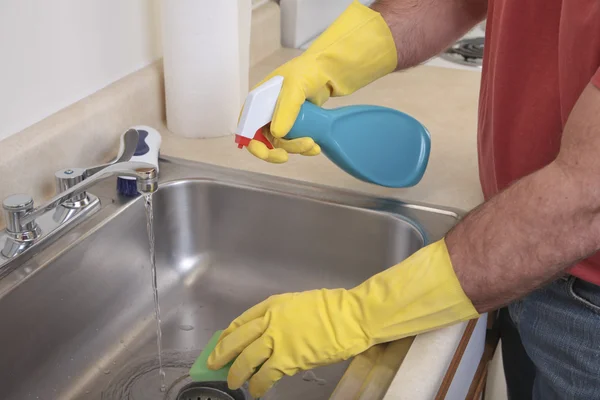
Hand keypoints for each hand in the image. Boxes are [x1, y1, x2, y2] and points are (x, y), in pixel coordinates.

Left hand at [207, 239, 478, 397]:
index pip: (241, 321)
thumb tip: (268, 335)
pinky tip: (256, 391)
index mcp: (273, 304)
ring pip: (246, 359)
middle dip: (222, 353)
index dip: (228, 335)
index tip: (221, 343)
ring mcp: (278, 339)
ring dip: (236, 372)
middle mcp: (270, 320)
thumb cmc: (332, 309)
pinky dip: (258, 385)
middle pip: (237, 339)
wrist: (351, 317)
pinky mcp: (288, 358)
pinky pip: (265, 375)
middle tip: (214, 364)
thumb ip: (281, 317)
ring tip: (233, 383)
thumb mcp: (299, 304)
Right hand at [245, 0, 397, 162]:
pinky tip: (315, 147)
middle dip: (276, 150)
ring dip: (295, 149)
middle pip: (263, 140)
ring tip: (312, 145)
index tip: (264, 152)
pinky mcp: (294, 126)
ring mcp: (280, 120)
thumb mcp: (295, 87)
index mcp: (257, 101)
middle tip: (287, 156)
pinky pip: (294, 143)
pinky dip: (304, 149)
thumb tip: (276, 134)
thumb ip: (285, 109)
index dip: (251, 142)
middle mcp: (265, 112)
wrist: (328, 72)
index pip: (246, 126)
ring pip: (281, 144)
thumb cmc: (307, 72)